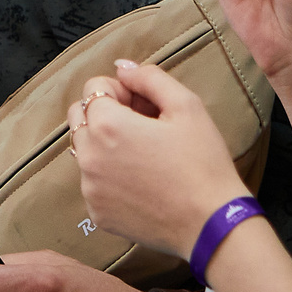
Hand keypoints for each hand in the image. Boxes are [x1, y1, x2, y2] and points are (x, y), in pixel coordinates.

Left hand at [71, 59, 244, 255]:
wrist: (210, 224)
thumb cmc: (202, 163)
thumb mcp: (186, 106)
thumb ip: (149, 77)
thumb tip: (122, 67)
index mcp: (106, 125)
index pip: (94, 87)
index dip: (122, 90)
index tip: (147, 106)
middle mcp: (88, 156)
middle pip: (80, 116)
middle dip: (106, 112)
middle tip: (143, 126)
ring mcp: (89, 188)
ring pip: (86, 150)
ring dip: (107, 144)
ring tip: (146, 156)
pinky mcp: (97, 213)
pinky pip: (94, 182)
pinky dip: (110, 176)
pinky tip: (143, 182)